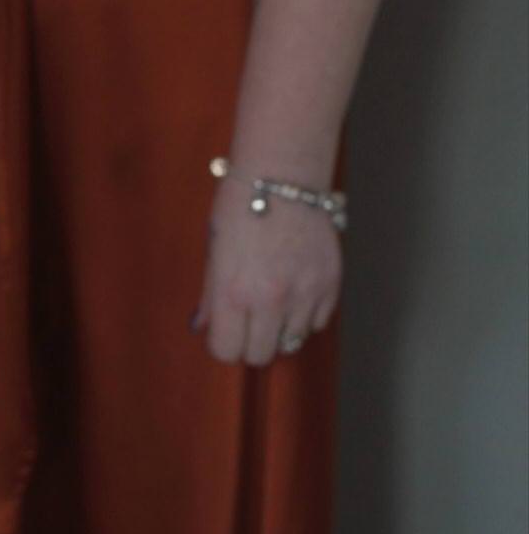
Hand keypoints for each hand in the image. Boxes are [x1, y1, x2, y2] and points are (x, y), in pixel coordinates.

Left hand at [194, 166, 341, 366]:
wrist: (282, 178)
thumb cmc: (240, 210)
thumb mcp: (214, 252)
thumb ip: (211, 296)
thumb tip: (203, 327)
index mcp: (233, 292)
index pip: (227, 351)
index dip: (223, 344)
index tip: (225, 332)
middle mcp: (270, 299)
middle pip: (262, 355)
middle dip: (251, 343)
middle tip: (248, 323)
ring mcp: (304, 293)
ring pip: (292, 341)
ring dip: (280, 329)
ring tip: (272, 301)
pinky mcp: (330, 284)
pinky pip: (317, 322)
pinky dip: (305, 315)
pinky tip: (294, 290)